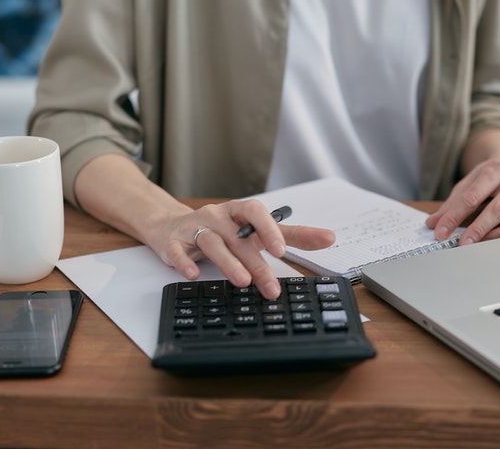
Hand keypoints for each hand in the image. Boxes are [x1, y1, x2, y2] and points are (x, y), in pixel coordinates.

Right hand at [147, 199, 334, 298]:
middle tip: (271, 288)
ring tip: (242, 281)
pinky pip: (177, 251)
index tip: (282, 250)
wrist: (170, 226)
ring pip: (211, 242)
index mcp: (239, 212)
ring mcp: (195, 228)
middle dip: (256, 263)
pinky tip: (193, 275)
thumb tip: (329, 237)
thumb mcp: (255, 231)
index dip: (269, 229)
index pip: (257, 213)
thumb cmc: (222, 230)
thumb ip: (291, 235)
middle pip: (238, 238)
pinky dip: (185, 262)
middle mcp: (218, 217)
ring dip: (228, 262)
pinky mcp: (173, 242)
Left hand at [426, 155, 499, 244]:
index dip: (453, 217)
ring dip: (496, 235)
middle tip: (461, 244)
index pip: (470, 197)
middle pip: (494, 209)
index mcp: (493, 170)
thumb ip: (451, 204)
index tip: (440, 232)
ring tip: (477, 245)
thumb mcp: (469, 183)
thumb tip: (432, 223)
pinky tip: (493, 240)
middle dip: (476, 229)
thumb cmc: (490, 177)